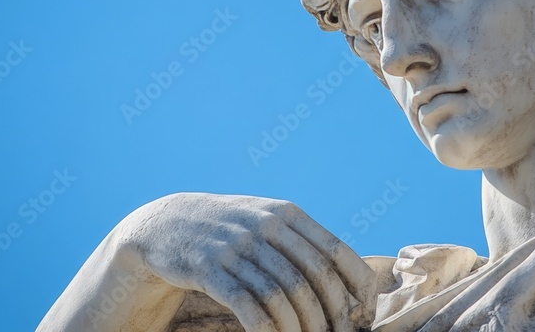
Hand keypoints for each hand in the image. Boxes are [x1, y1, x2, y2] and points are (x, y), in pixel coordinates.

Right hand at [117, 192, 375, 331]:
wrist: (167, 224)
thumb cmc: (231, 231)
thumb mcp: (267, 221)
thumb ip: (303, 242)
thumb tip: (354, 278)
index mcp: (285, 214)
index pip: (334, 251)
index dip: (356, 283)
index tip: (366, 310)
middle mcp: (264, 226)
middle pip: (312, 277)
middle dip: (331, 313)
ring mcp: (235, 246)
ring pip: (282, 295)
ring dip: (300, 326)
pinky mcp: (208, 269)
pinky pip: (247, 305)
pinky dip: (266, 328)